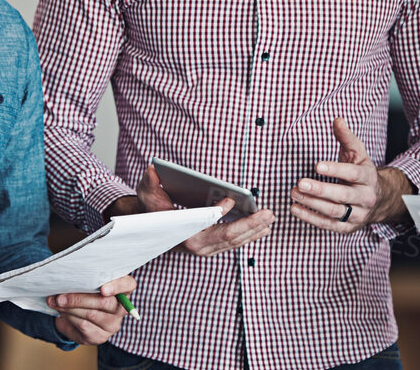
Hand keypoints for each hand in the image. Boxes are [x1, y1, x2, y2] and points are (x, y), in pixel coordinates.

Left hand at [46, 275, 135, 344]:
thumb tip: (70, 278)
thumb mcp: (88, 282)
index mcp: (123, 289)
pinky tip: (62, 312)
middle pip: (104, 302)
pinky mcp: (100, 337)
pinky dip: (69, 317)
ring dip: (69, 308)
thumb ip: (86, 278)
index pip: (128, 285)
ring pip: (90, 314)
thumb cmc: (85, 292)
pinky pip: (83, 325)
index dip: (117, 286)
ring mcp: (112, 324)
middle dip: (79, 298)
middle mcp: (122, 308)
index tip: (102, 289)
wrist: (76, 315)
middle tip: (60, 296)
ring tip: (55, 302)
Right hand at [121, 164, 276, 255]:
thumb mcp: (149, 193)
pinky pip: (235, 243)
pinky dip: (250, 234)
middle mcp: (197, 245)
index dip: (219, 213)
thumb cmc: (153, 209)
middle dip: (250, 224)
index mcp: (184, 232)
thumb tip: (153, 170)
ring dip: (255, 230)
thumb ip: (151, 183)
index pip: (206, 223)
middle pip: (229, 236)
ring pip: (235, 242)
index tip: (231, 200)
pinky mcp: (213, 247)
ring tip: (269, 219)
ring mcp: (206, 248)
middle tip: (267, 213)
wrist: (152, 227)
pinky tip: (263, 227)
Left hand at [290, 117, 404, 233]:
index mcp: (368, 177)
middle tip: (300, 183)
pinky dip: (310, 218)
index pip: (353, 174)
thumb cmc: (362, 173)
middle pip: (342, 195)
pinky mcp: (348, 227)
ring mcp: (357, 214)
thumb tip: (337, 120)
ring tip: (294, 194)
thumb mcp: (358, 154)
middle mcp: (365, 197)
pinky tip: (295, 209)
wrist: (379, 200)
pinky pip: (328, 225)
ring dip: (312, 204)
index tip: (317, 166)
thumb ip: (346, 137)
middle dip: (320, 190)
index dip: (336, 170)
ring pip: (334, 211)